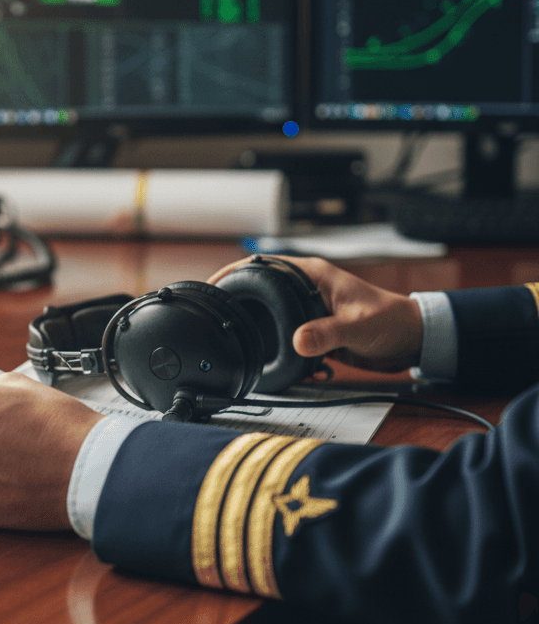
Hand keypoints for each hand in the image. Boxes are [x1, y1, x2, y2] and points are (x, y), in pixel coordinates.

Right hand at [206, 256, 423, 372]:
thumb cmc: (392, 321)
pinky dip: (274, 346)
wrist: (411, 339)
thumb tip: (298, 341)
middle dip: (237, 300)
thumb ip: (327, 333)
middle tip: (215, 315)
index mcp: (312, 275)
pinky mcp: (313, 328)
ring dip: (257, 326)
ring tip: (233, 337)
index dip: (234, 272)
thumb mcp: (356, 327)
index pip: (263, 265)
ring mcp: (308, 308)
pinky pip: (285, 334)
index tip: (213, 286)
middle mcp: (306, 288)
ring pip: (270, 313)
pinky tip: (267, 358)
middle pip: (260, 288)